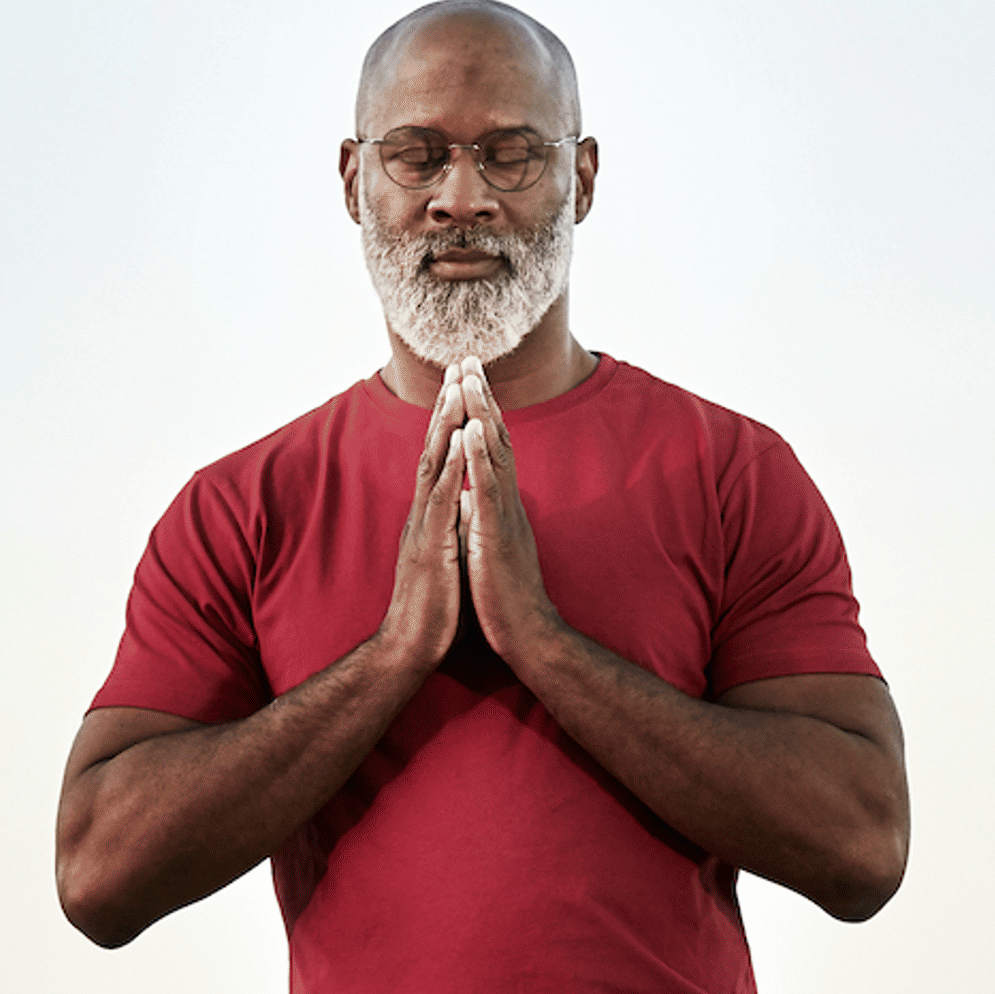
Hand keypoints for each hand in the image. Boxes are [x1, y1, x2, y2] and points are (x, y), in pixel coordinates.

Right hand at [379, 364, 470, 672]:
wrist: (411, 646)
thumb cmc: (432, 605)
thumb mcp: (447, 554)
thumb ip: (451, 525)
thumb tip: (462, 504)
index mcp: (430, 513)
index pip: (439, 455)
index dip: (451, 418)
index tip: (463, 382)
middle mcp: (422, 511)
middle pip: (433, 447)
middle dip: (447, 404)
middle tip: (459, 364)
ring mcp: (423, 526)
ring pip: (432, 464)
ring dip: (445, 425)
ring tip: (457, 388)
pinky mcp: (429, 545)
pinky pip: (439, 500)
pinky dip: (448, 468)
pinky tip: (456, 442)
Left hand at [455, 361, 564, 664]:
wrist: (527, 636)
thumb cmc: (507, 597)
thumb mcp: (489, 547)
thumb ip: (481, 519)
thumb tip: (469, 499)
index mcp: (500, 505)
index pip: (491, 449)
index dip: (481, 412)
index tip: (468, 378)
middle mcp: (507, 502)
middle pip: (496, 438)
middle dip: (481, 396)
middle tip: (467, 357)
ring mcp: (505, 515)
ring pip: (495, 453)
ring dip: (482, 412)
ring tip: (470, 377)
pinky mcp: (497, 534)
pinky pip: (489, 488)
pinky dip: (481, 455)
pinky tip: (474, 428)